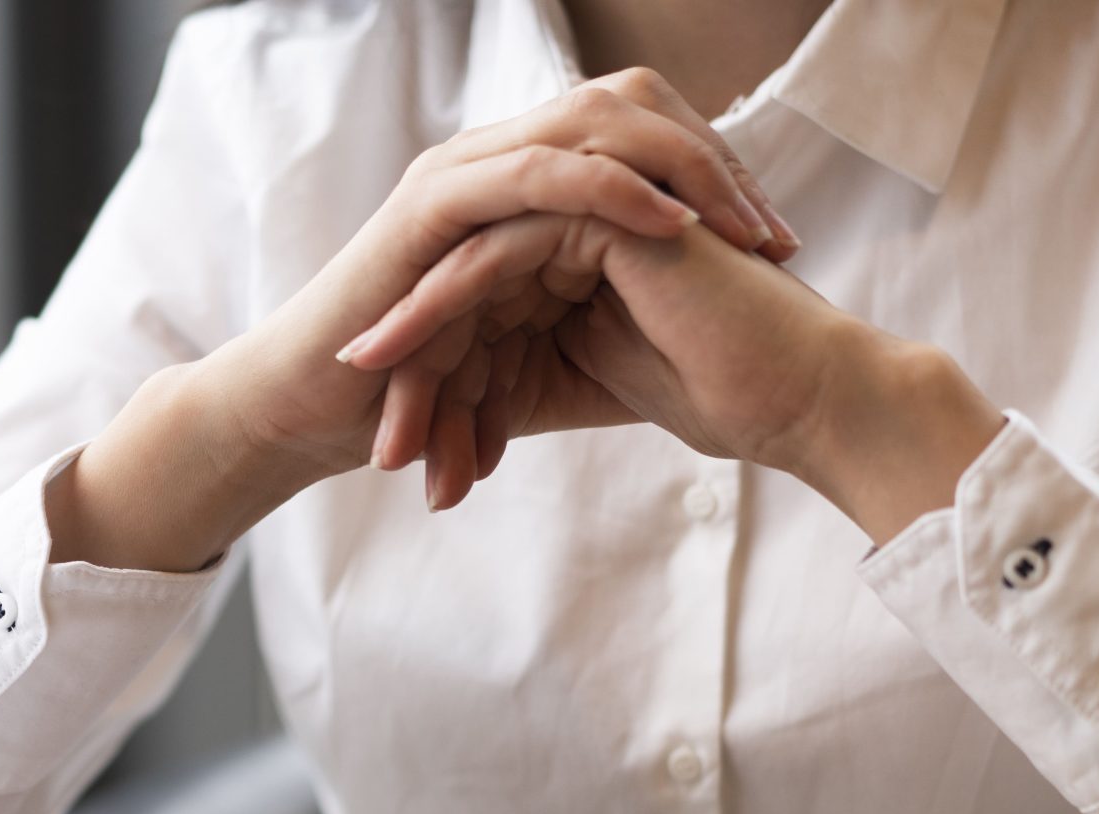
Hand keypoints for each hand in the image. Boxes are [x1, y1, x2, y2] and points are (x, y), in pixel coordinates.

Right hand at [49, 70, 797, 570]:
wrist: (316, 416)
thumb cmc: (412, 400)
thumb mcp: (531, 365)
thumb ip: (599, 335)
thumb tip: (696, 357)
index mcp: (527, 188)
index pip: (644, 145)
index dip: (720, 184)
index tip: (782, 251)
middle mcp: (499, 162)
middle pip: (636, 113)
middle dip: (720, 171)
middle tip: (781, 239)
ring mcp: (465, 172)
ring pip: (597, 126)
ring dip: (681, 172)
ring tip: (742, 229)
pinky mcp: (435, 204)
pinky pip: (542, 173)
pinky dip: (610, 190)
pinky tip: (668, 224)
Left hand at [340, 214, 1006, 540]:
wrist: (795, 397)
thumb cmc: (717, 395)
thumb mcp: (586, 381)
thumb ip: (520, 369)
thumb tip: (448, 409)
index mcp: (581, 246)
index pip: (484, 303)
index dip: (437, 380)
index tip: (400, 452)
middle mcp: (580, 213)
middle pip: (464, 279)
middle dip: (412, 366)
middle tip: (377, 447)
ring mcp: (591, 199)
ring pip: (469, 260)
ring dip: (411, 336)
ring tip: (363, 401)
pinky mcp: (600, 206)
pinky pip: (496, 250)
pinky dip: (441, 307)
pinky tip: (399, 359)